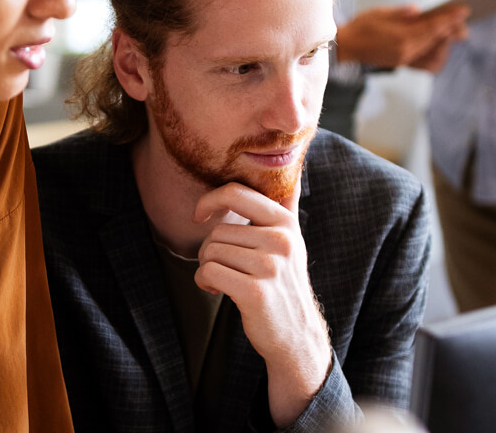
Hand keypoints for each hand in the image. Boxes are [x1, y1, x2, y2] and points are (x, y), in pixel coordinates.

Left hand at [194, 182, 330, 426]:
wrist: (296, 333)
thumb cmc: (283, 283)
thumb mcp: (291, 240)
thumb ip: (287, 204)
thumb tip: (292, 161)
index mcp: (285, 222)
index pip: (236, 192)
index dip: (210, 199)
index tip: (199, 215)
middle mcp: (282, 240)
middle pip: (216, 231)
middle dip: (209, 250)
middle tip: (225, 267)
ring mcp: (270, 266)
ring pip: (210, 252)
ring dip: (207, 268)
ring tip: (226, 280)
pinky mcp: (256, 291)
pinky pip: (208, 272)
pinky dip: (204, 282)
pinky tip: (218, 290)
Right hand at [336, 3, 468, 68]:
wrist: (344, 46)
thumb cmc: (360, 26)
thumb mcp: (381, 13)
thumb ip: (402, 13)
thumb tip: (418, 11)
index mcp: (402, 38)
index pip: (433, 27)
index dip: (450, 18)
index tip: (463, 10)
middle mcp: (406, 51)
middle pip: (437, 40)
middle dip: (451, 30)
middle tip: (462, 21)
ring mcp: (404, 59)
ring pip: (434, 53)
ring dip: (444, 42)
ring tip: (451, 32)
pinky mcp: (401, 63)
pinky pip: (426, 62)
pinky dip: (435, 53)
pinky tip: (438, 44)